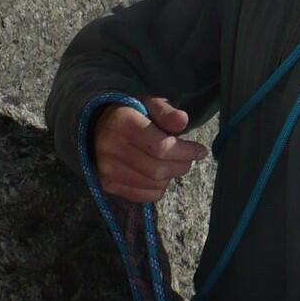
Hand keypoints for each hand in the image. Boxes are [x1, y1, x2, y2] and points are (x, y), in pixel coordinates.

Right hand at [92, 96, 209, 203]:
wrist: (98, 128)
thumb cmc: (132, 115)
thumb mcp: (150, 104)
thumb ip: (167, 112)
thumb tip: (183, 122)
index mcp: (123, 124)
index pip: (160, 147)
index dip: (186, 152)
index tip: (201, 151)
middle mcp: (111, 149)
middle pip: (157, 169)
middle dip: (182, 165)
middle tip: (190, 158)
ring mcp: (107, 170)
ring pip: (152, 184)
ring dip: (171, 176)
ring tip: (173, 163)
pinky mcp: (107, 185)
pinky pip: (143, 196)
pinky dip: (158, 188)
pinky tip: (160, 174)